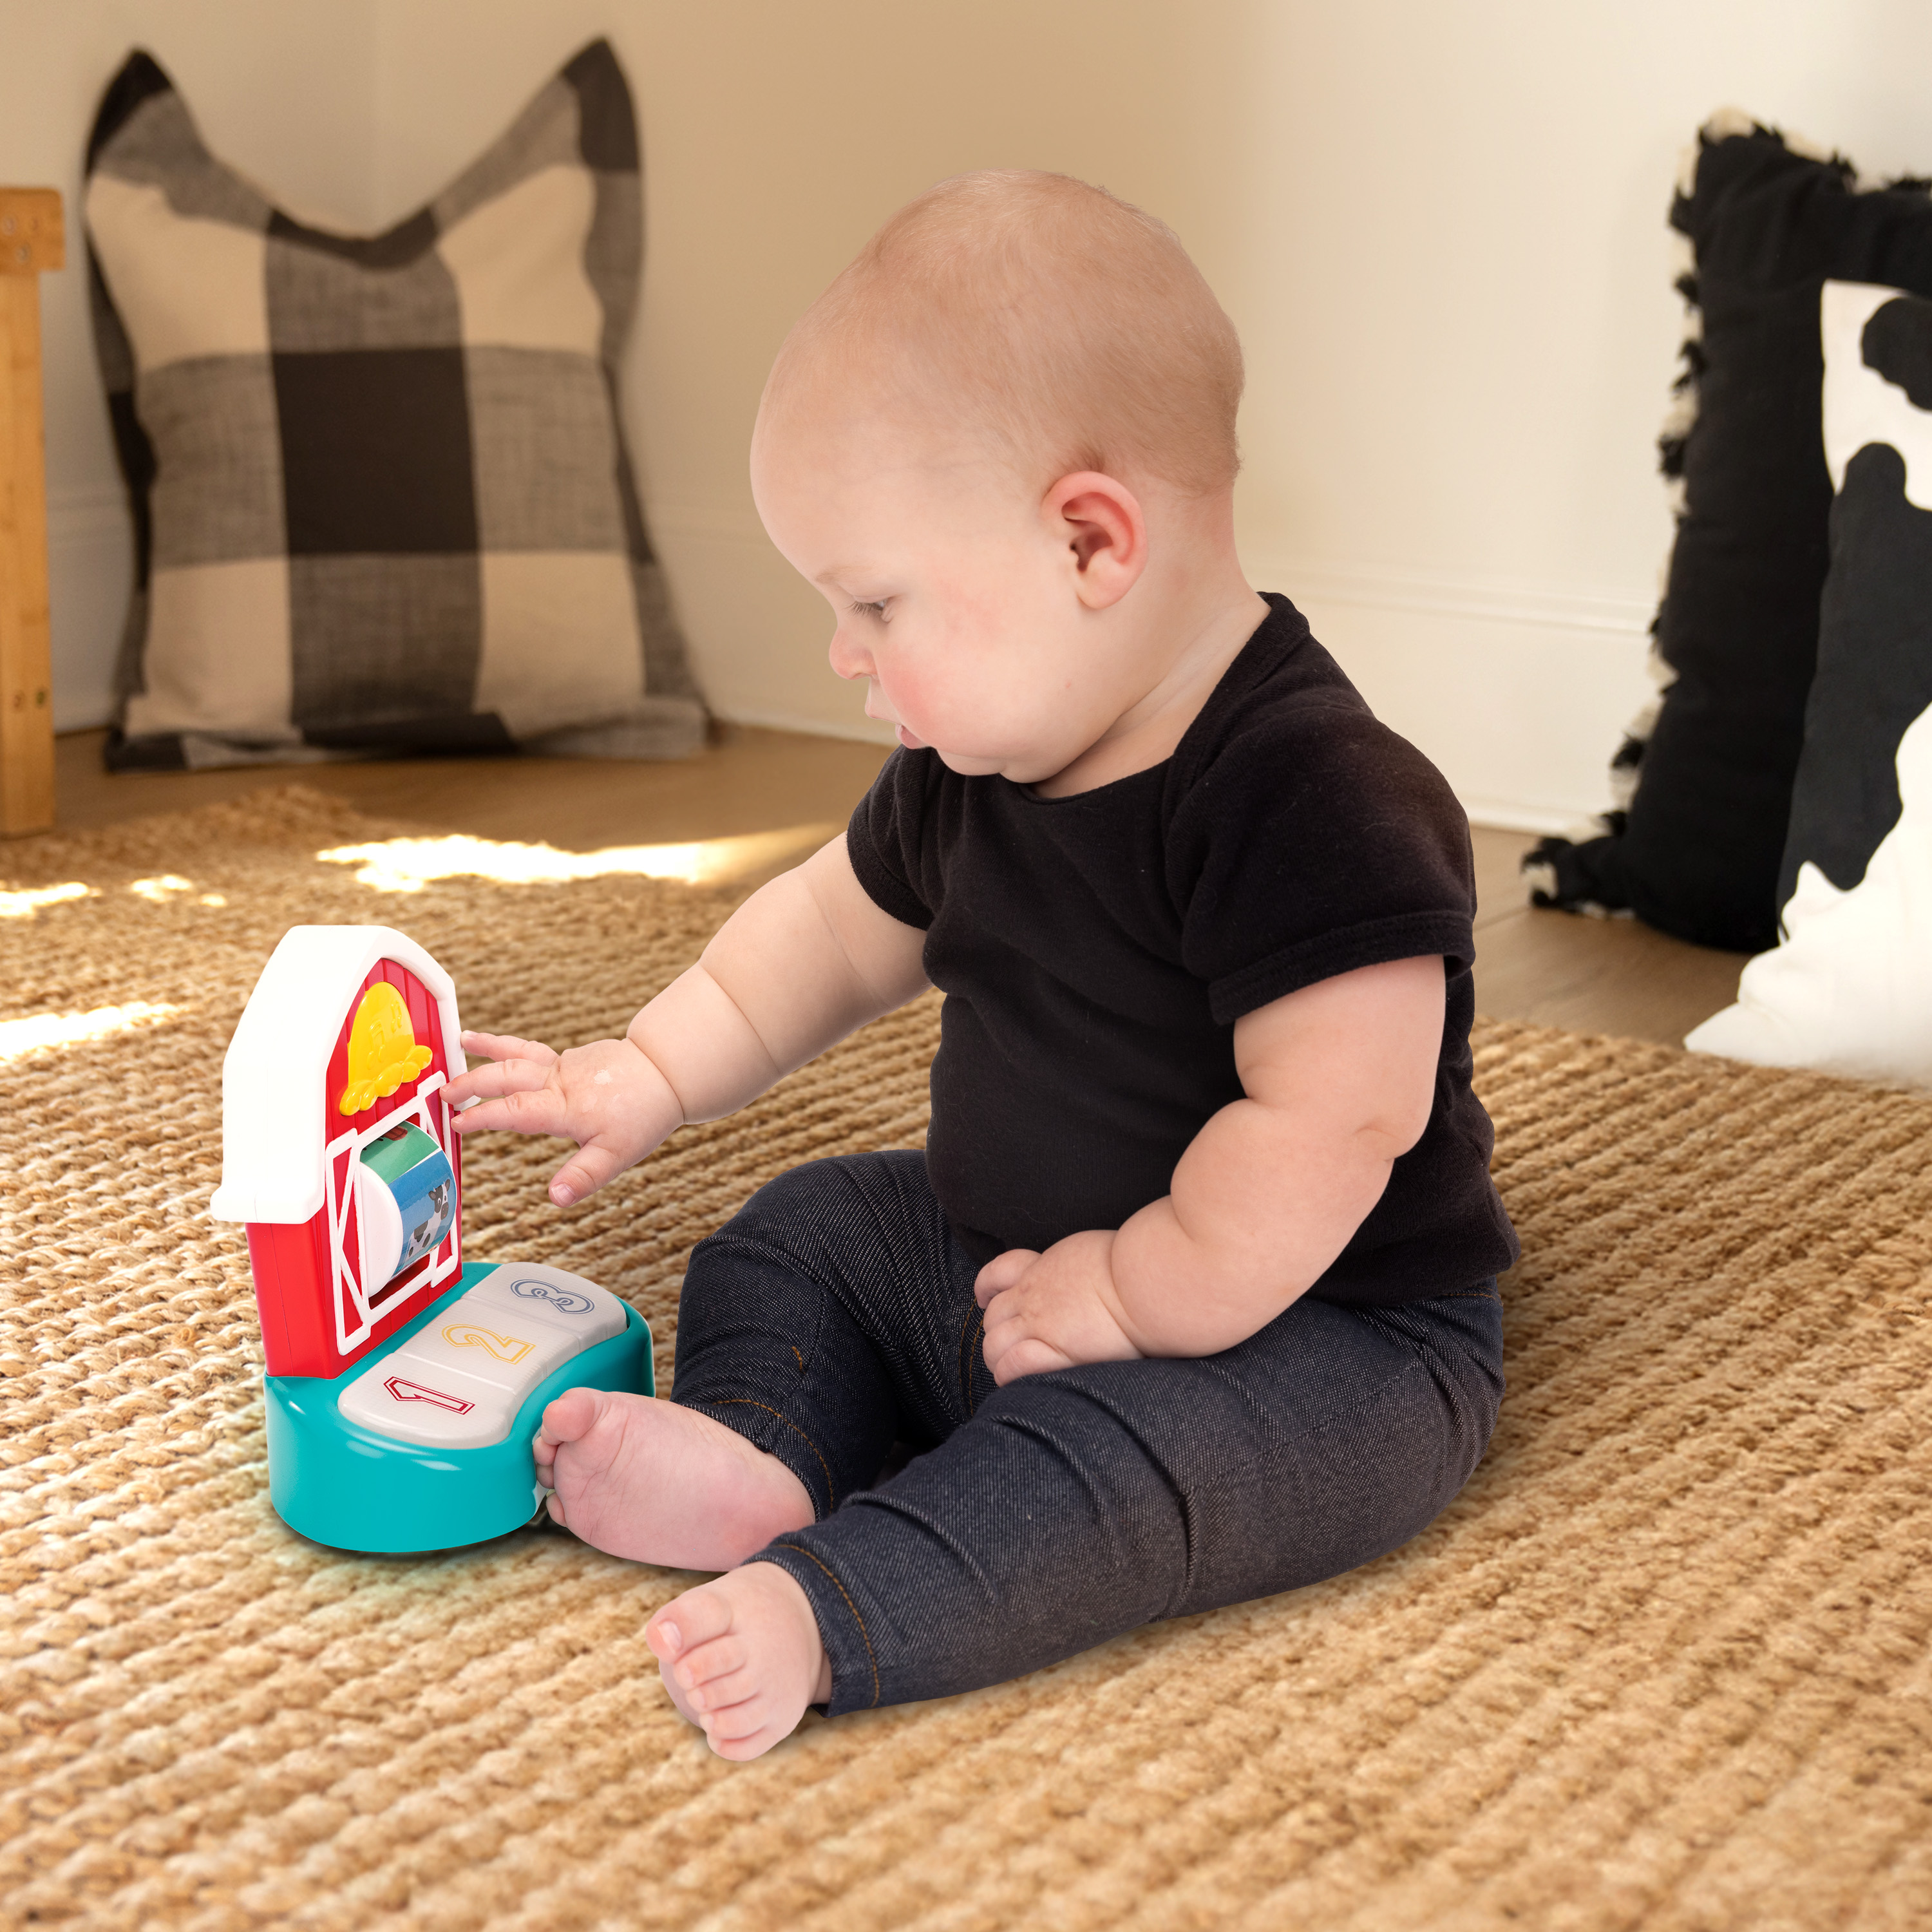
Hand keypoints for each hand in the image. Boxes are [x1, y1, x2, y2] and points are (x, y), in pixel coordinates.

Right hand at [445, 1031, 682, 1205]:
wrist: (667, 1073)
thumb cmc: (643, 1113)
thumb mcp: (616, 1155)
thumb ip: (583, 1177)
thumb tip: (555, 1199)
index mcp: (564, 1107)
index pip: (513, 1112)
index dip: (482, 1117)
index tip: (455, 1123)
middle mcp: (558, 1081)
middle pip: (506, 1076)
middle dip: (471, 1083)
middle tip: (442, 1091)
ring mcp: (563, 1065)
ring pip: (517, 1054)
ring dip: (487, 1049)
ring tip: (460, 1040)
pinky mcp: (570, 1058)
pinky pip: (531, 1050)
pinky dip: (508, 1046)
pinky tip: (497, 1048)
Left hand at [974, 1231, 1143, 1384]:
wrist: (1144, 1281)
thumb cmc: (1133, 1266)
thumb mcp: (1096, 1254)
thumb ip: (1078, 1268)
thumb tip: (1084, 1276)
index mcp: (1044, 1268)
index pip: (998, 1273)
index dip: (987, 1287)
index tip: (986, 1298)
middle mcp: (1034, 1295)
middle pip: (993, 1316)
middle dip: (995, 1332)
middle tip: (1006, 1345)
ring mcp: (1040, 1324)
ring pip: (995, 1344)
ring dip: (997, 1357)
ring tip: (1006, 1368)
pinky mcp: (1054, 1351)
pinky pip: (1013, 1366)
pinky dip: (1008, 1374)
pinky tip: (1014, 1380)